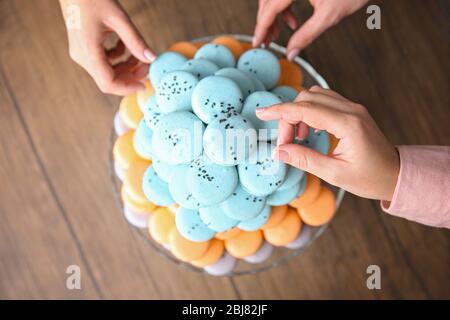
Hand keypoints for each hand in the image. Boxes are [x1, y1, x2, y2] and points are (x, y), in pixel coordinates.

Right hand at [59, 0, 155, 94]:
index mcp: (88, 52)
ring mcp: (82, 53)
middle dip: (131, 76)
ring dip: (126, 67)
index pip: (108, 83)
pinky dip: (119, 58)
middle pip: (109, 80)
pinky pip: (104, 62)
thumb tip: (152, 59)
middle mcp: (82, 56)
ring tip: (141, 56)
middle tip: (148, 67)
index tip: (144, 85)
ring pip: (108, 72)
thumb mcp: (119, 18)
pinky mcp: (84, 49)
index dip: (128, 88)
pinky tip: (126, 44)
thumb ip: (135, 41)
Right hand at [253, 0, 368, 59]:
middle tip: (268, 42)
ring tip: (282, 33)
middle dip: (267, 23)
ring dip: (274, 15)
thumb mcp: (329, 16)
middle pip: (268, 1)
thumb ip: (307, 36)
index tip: (258, 43)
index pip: (270, 9)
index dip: (262, 28)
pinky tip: (294, 21)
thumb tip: (291, 54)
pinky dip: (284, 7)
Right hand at [256, 86, 399, 201]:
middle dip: (289, 117)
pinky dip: (309, 112)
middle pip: (307, 98)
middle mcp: (351, 110)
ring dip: (298, 112)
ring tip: (297, 138)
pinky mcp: (352, 111)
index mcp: (348, 124)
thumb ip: (304, 159)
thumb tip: (278, 152)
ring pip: (315, 96)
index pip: (306, 109)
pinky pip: (324, 101)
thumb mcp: (334, 174)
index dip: (280, 111)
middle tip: (285, 144)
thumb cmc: (369, 178)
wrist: (395, 174)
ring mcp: (353, 108)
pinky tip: (308, 131)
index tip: (261, 113)